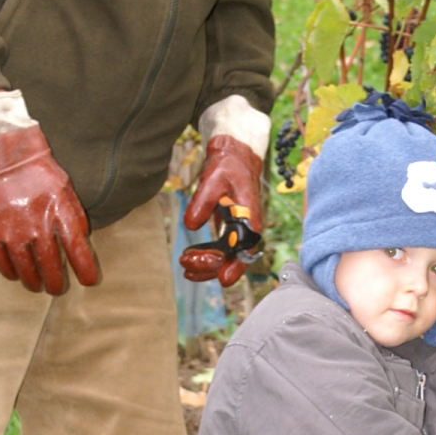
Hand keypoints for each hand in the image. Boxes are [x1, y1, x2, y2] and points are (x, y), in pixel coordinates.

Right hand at [0, 125, 99, 294]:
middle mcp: (35, 225)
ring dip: (33, 282)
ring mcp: (9, 232)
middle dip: (56, 283)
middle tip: (57, 289)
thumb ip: (74, 212)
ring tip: (37, 286)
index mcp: (57, 210)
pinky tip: (15, 274)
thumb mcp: (63, 185)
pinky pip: (2, 263)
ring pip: (26, 270)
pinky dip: (10, 272)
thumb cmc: (33, 169)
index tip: (89, 281)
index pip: (77, 248)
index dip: (85, 269)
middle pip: (50, 266)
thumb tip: (82, 238)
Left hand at [181, 133, 263, 286]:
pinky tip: (189, 261)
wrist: (234, 156)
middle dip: (212, 266)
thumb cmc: (228, 165)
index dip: (237, 265)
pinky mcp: (229, 228)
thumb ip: (203, 201)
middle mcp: (246, 227)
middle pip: (234, 257)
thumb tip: (191, 225)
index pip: (247, 248)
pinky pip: (219, 249)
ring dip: (207, 266)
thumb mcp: (213, 178)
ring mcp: (238, 229)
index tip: (223, 278)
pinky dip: (206, 257)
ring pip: (226, 256)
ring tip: (186, 271)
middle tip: (188, 266)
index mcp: (250, 216)